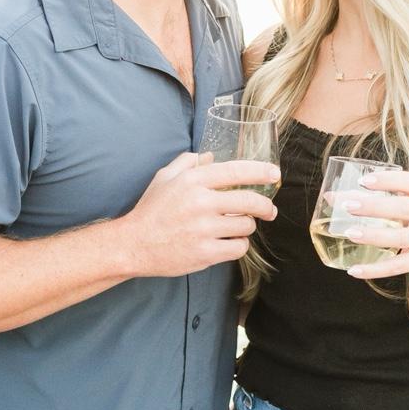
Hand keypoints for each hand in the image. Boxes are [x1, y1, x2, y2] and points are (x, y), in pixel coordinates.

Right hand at [121, 151, 278, 278]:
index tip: (274, 174)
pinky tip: (230, 241)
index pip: (236, 170)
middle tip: (269, 211)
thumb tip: (211, 156)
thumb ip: (188, 163)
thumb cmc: (151, 210)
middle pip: (249, 200)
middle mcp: (201, 202)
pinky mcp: (206, 253)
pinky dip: (238, 244)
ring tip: (236, 226)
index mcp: (193, 181)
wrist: (134, 244)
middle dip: (265, 206)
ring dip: (246, 226)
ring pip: (246, 225)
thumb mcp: (165, 178)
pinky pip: (238, 247)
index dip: (260, 171)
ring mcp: (204, 229)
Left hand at [334, 168, 408, 280]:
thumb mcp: (407, 203)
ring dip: (373, 235)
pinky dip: (375, 269)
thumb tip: (330, 197)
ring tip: (349, 233)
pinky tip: (354, 270)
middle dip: (374, 207)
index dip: (387, 180)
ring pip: (400, 237)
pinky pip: (397, 266)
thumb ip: (374, 197)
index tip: (363, 181)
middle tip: (348, 206)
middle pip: (403, 208)